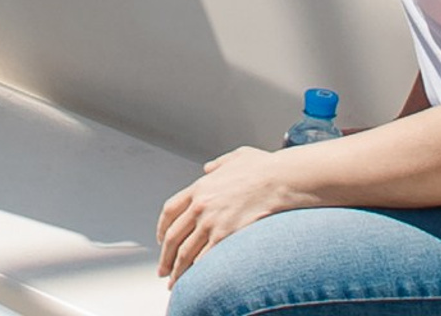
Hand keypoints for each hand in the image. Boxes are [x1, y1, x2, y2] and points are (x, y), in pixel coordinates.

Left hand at [156, 147, 291, 281]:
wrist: (279, 179)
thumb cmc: (263, 168)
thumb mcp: (235, 157)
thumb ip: (218, 164)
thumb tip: (208, 168)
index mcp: (200, 187)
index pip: (170, 211)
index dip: (162, 227)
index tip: (161, 239)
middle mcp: (200, 206)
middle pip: (173, 236)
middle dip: (165, 257)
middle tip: (162, 270)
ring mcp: (211, 222)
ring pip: (185, 253)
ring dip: (177, 270)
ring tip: (174, 282)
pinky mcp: (225, 236)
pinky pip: (204, 259)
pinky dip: (196, 271)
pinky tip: (195, 279)